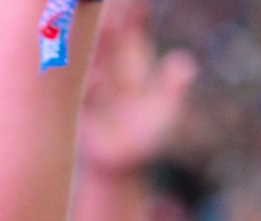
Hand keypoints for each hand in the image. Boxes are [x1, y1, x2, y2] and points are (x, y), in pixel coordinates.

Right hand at [78, 0, 196, 175]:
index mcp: (130, 60)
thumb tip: (185, 66)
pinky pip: (76, 91)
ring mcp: (90, 82)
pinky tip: (95, 84)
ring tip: (102, 30)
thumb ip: (173, 88)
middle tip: (105, 5)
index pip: (130, 27)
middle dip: (104, 16)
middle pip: (103, 33)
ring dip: (88, 43)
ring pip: (85, 56)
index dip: (132, 10)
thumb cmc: (147, 136)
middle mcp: (108, 66)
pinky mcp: (78, 105)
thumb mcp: (166, 112)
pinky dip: (85, 84)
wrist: (118, 165)